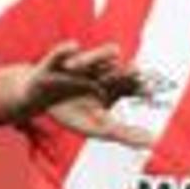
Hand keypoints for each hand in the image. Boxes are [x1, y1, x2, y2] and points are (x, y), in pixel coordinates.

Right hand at [0, 41, 155, 144]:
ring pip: (92, 57)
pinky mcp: (54, 63)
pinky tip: (73, 47)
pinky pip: (60, 52)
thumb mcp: (96, 128)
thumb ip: (125, 134)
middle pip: (114, 67)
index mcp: (111, 85)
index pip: (130, 83)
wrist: (34, 101)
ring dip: (98, 57)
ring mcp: (76, 65)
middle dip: (123, 70)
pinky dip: (66, 49)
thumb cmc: (69, 111)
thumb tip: (155, 141)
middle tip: (133, 71)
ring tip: (107, 60)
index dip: (138, 85)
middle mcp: (97, 71)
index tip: (145, 90)